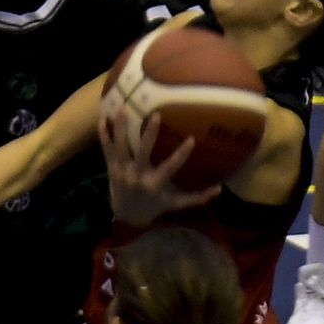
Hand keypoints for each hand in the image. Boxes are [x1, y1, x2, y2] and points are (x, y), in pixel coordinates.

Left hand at [99, 109, 216, 226]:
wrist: (126, 215)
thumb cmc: (155, 206)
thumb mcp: (176, 203)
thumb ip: (197, 197)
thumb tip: (220, 189)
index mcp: (154, 183)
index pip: (170, 167)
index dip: (181, 154)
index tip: (192, 139)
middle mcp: (137, 176)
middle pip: (142, 152)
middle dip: (149, 134)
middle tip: (156, 115)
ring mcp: (122, 171)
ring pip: (120, 146)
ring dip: (121, 127)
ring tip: (123, 107)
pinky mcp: (111, 167)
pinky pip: (106, 149)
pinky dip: (103, 134)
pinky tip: (103, 118)